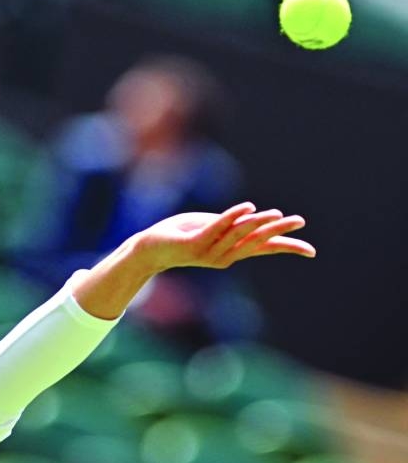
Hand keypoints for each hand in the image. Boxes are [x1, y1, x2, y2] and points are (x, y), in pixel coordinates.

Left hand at [133, 202, 315, 272]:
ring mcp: (209, 252)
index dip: (287, 248)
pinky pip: (216, 228)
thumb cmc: (183, 234)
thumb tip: (257, 220)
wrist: (150, 249)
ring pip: (238, 235)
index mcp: (232, 251)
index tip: (312, 251)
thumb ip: (235, 227)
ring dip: (257, 223)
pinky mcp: (193, 245)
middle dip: (278, 231)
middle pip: (257, 242)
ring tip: (275, 213)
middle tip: (299, 221)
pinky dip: (231, 217)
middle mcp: (224, 255)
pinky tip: (247, 207)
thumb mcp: (214, 228)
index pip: (265, 249)